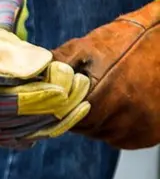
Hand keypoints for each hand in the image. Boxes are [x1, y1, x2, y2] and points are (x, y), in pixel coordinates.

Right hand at [0, 0, 90, 147]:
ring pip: (26, 131)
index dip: (29, 99)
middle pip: (13, 121)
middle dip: (50, 104)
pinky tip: (78, 107)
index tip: (60, 89)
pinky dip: (57, 123)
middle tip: (79, 83)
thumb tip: (40, 66)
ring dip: (60, 113)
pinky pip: (32, 135)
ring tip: (82, 89)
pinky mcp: (0, 136)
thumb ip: (8, 52)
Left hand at [54, 1, 159, 148]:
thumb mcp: (86, 46)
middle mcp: (119, 117)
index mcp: (99, 96)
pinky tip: (120, 105)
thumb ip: (58, 65)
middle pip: (83, 128)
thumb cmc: (125, 39)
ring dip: (97, 121)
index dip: (59, 108)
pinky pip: (120, 139)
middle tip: (83, 94)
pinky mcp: (149, 135)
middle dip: (77, 114)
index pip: (64, 118)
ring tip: (105, 96)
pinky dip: (115, 126)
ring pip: (101, 134)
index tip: (57, 100)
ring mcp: (137, 128)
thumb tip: (30, 76)